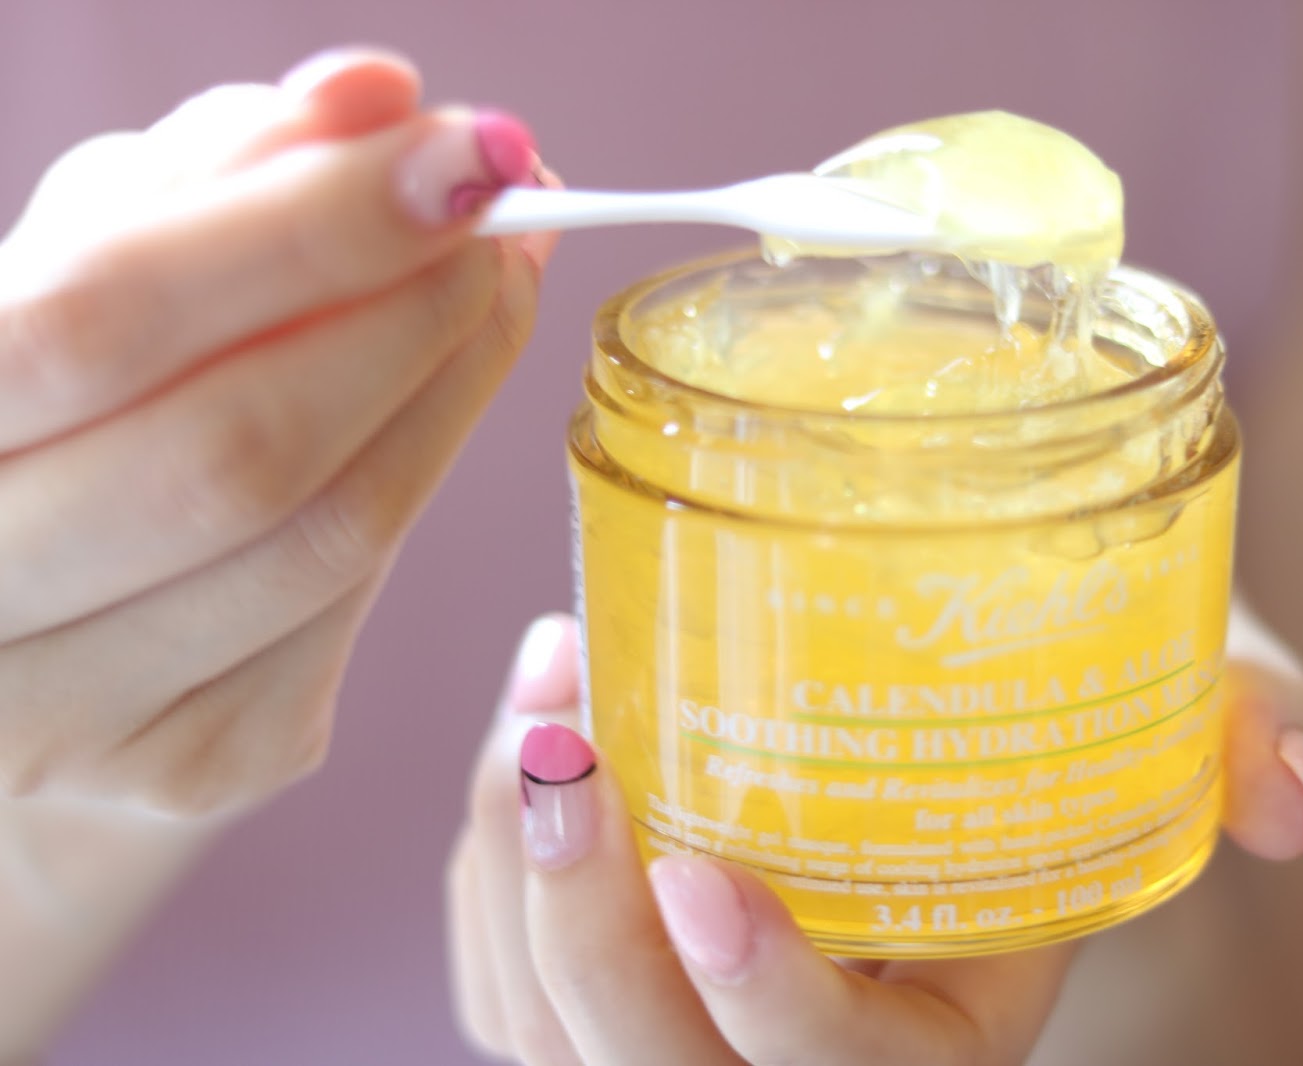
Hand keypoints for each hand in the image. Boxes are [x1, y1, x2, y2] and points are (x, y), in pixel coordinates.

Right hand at [0, 49, 554, 814]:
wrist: (12, 639)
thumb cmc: (48, 421)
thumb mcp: (78, 272)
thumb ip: (208, 180)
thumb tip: (378, 100)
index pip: (110, 318)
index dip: (306, 229)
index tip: (461, 151)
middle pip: (244, 449)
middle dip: (412, 315)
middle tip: (507, 223)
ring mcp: (73, 718)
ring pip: (328, 539)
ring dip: (450, 394)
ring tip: (492, 292)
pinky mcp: (195, 767)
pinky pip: (352, 605)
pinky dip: (407, 485)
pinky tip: (419, 417)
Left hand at [447, 610, 1302, 1064]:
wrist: (964, 748)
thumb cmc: (1068, 740)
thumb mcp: (1176, 718)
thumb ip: (1249, 732)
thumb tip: (1296, 794)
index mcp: (942, 1044)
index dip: (773, 1008)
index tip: (706, 875)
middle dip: (581, 929)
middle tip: (566, 732)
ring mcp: (688, 1042)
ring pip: (549, 1033)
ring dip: (513, 871)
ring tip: (544, 692)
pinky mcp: (601, 999)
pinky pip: (503, 982)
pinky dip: (487, 865)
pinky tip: (526, 728)